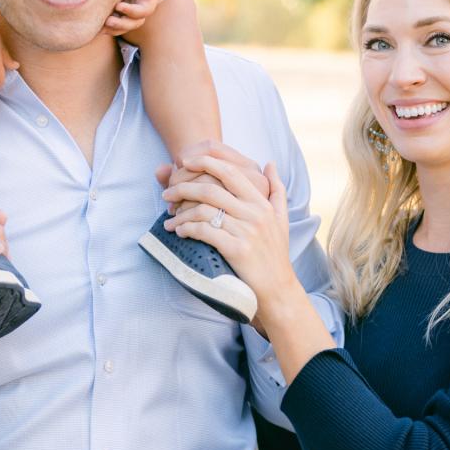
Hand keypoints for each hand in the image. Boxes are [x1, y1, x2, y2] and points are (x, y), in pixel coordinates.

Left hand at [105, 0, 167, 35]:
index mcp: (148, 4)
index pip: (141, 12)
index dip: (131, 11)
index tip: (119, 6)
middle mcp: (138, 13)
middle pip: (132, 24)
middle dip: (121, 24)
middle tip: (108, 21)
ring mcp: (128, 15)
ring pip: (122, 28)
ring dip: (112, 29)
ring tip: (100, 27)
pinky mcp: (118, 14)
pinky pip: (113, 25)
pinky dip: (105, 28)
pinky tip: (94, 27)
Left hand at [161, 152, 297, 317]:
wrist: (277, 287)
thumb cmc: (276, 252)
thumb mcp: (281, 217)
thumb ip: (276, 188)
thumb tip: (269, 163)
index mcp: (261, 202)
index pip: (230, 172)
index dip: (205, 163)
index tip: (185, 162)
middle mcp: (254, 213)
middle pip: (210, 189)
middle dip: (183, 188)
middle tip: (167, 193)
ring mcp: (246, 231)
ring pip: (203, 211)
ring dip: (181, 212)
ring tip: (170, 217)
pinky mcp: (236, 249)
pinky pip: (204, 232)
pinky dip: (187, 229)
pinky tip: (180, 231)